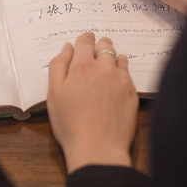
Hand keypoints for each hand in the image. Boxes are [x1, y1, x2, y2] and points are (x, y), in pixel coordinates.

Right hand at [46, 31, 137, 172]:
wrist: (98, 147)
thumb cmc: (69, 121)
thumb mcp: (53, 92)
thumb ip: (58, 65)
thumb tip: (67, 48)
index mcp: (82, 66)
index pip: (85, 41)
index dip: (84, 38)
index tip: (83, 40)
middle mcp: (104, 68)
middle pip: (105, 46)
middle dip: (100, 44)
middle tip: (96, 49)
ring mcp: (121, 81)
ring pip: (119, 58)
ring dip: (112, 57)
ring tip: (107, 63)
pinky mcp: (133, 94)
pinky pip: (128, 74)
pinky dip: (122, 71)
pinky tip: (116, 79)